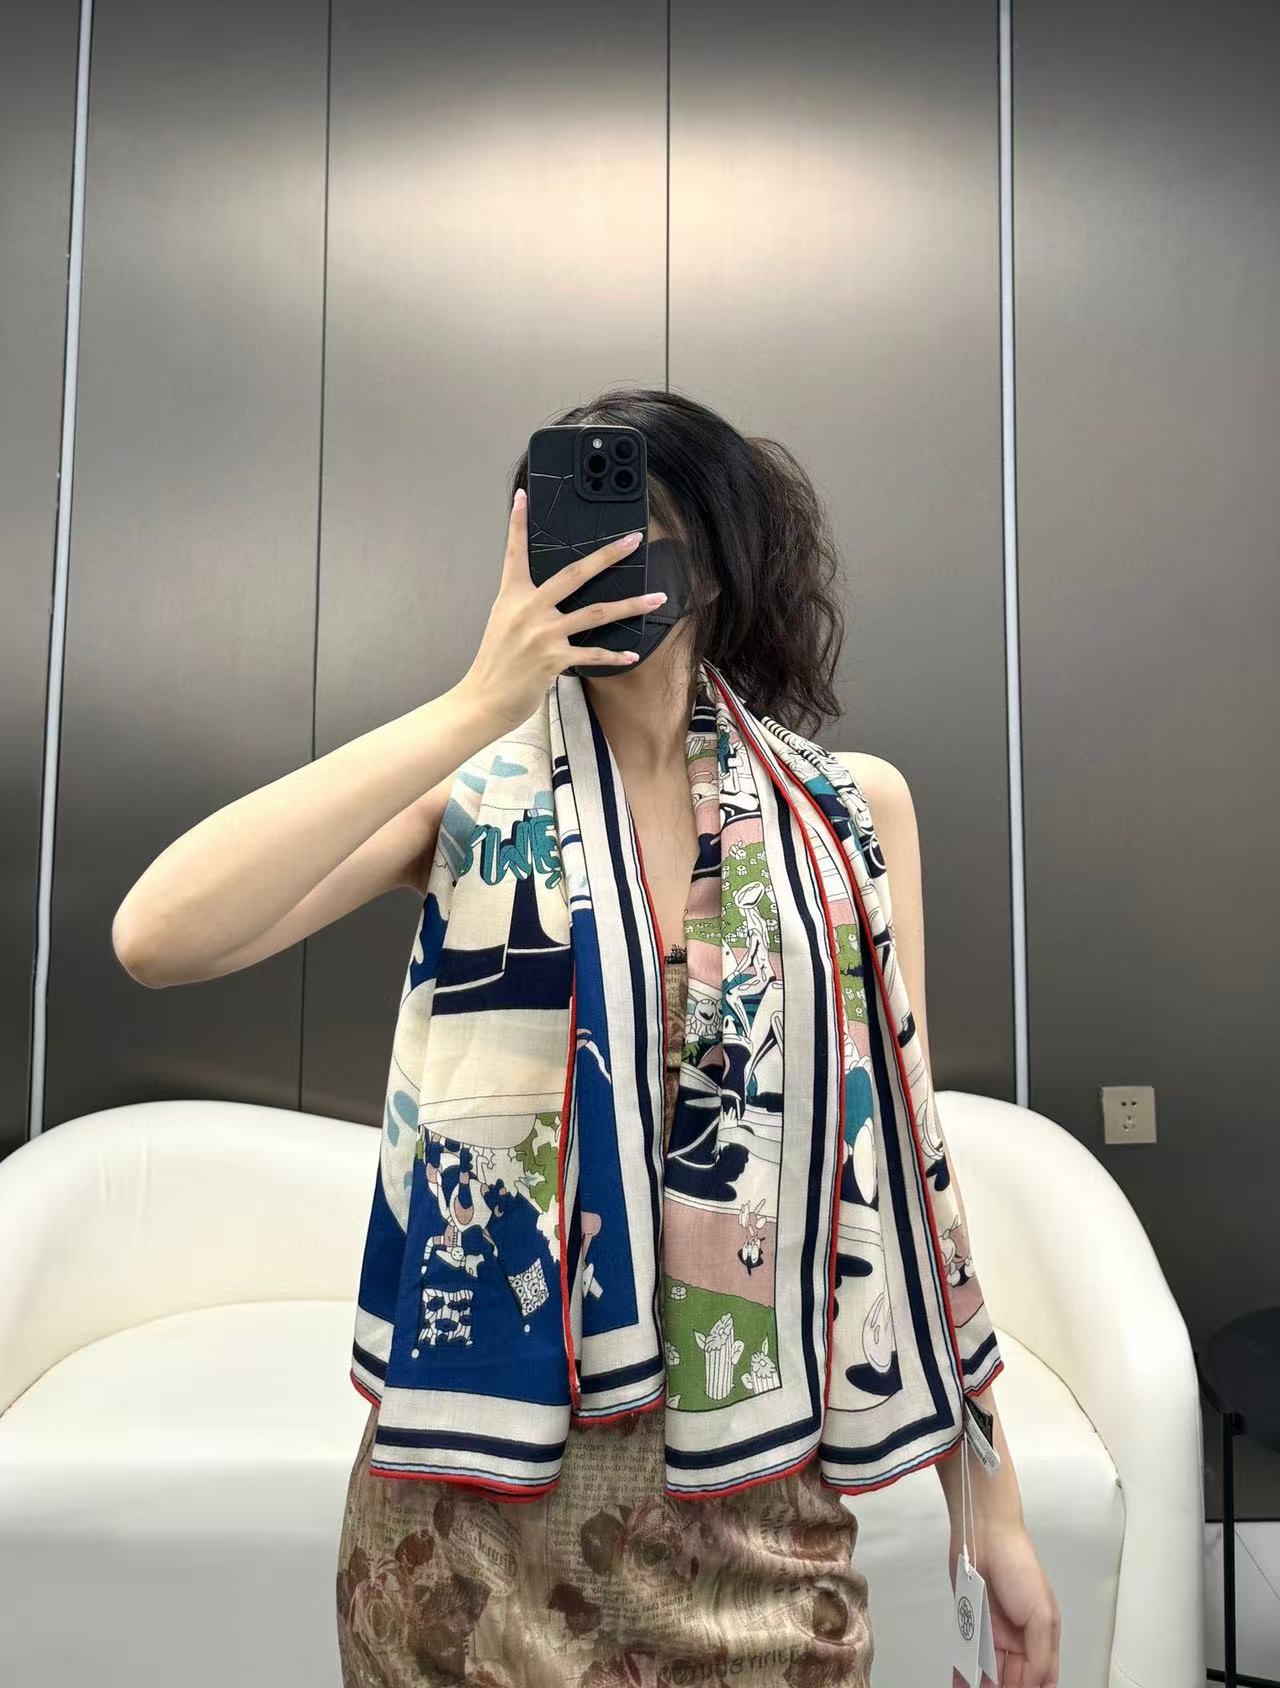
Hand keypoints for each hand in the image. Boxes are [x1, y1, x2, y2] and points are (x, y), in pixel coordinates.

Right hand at [458, 486, 664, 733]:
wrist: (484, 699)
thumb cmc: (495, 663)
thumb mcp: (503, 623)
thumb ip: (525, 605)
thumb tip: (548, 597)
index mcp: (512, 596)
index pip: (515, 553)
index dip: (518, 523)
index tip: (524, 496)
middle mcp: (529, 609)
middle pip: (575, 573)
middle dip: (607, 555)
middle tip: (632, 540)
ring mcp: (543, 633)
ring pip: (596, 612)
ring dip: (631, 605)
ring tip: (657, 598)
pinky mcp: (554, 658)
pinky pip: (593, 653)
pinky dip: (615, 656)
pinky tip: (632, 654)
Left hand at [950, 1520, 1059, 1686]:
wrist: (984, 1531)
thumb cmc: (1019, 1563)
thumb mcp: (1042, 1614)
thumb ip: (1041, 1654)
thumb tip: (1036, 1685)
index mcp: (1041, 1637)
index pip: (1039, 1678)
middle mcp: (1018, 1636)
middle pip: (1013, 1678)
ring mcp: (993, 1629)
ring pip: (990, 1671)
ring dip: (983, 1686)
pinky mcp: (971, 1620)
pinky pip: (968, 1654)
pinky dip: (964, 1673)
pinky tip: (961, 1685)